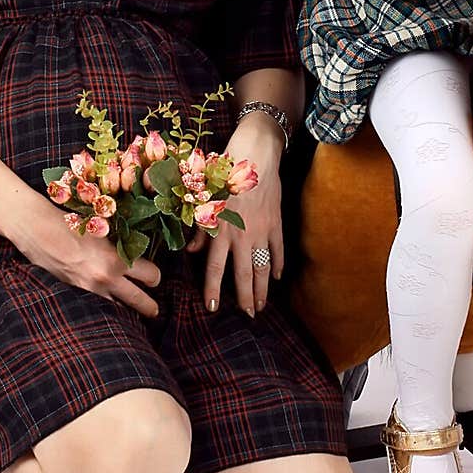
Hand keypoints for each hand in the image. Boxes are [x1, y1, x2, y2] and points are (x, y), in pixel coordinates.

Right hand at [15, 197, 160, 317]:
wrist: (38, 230)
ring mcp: (89, 290)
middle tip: (154, 311)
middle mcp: (106, 278)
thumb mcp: (103, 230)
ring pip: (118, 311)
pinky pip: (96, 310)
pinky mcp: (74, 295)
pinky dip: (104, 312)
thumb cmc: (70, 223)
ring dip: (127, 314)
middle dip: (149, 306)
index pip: (150, 275)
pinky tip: (108, 313)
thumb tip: (136, 256)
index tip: (154, 279)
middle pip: (139, 300)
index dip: (155, 277)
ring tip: (133, 317)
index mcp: (117, 258)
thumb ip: (120, 245)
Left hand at [187, 128, 283, 315]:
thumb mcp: (204, 199)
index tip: (212, 308)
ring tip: (261, 305)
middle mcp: (241, 236)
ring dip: (262, 288)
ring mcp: (261, 231)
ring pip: (262, 267)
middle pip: (243, 275)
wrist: (256, 156)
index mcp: (220, 230)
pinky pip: (278, 250)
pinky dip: (278, 264)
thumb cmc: (224, 173)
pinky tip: (276, 276)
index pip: (215, 268)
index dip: (213, 290)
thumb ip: (199, 227)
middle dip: (244, 298)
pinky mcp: (276, 224)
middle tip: (247, 315)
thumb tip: (194, 250)